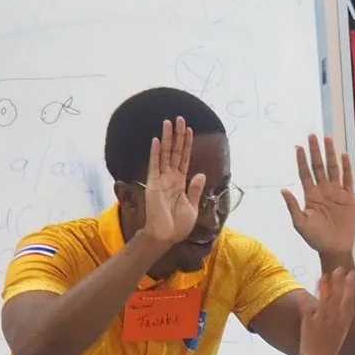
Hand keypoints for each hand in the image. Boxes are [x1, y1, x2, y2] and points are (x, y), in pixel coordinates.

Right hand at [138, 118, 208, 249]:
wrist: (166, 236)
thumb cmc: (179, 225)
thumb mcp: (193, 207)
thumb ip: (195, 189)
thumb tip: (201, 174)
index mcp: (181, 182)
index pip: (184, 158)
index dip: (187, 144)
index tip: (190, 129)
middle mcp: (171, 178)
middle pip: (175, 152)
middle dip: (178, 135)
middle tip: (179, 118)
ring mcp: (161, 180)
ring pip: (165, 154)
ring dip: (167, 138)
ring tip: (168, 122)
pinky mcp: (153, 184)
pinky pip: (154, 166)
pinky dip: (156, 153)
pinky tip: (157, 140)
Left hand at [281, 134, 354, 254]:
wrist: (334, 247)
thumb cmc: (316, 238)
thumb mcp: (300, 224)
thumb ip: (292, 207)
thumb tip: (283, 190)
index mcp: (311, 195)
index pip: (305, 174)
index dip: (301, 161)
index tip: (298, 147)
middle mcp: (323, 190)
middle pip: (318, 166)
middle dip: (315, 151)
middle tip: (312, 135)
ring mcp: (336, 192)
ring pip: (333, 169)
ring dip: (330, 154)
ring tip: (327, 139)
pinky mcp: (348, 197)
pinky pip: (347, 179)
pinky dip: (346, 167)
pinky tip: (343, 156)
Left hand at [303, 267, 354, 354]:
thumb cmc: (330, 347)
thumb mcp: (341, 331)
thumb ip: (341, 317)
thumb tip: (343, 305)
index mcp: (344, 321)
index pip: (350, 301)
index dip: (351, 286)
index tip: (352, 274)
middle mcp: (335, 319)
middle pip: (338, 296)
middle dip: (339, 281)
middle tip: (340, 268)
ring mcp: (323, 320)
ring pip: (325, 299)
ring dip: (326, 286)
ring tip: (325, 274)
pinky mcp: (310, 323)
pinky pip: (307, 307)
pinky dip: (305, 298)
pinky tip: (303, 290)